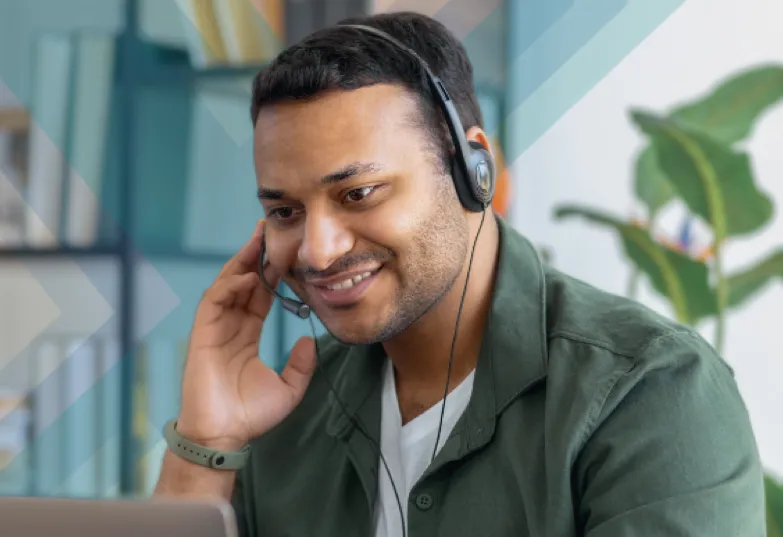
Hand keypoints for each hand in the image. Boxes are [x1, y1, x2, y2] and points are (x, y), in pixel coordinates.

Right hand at [176, 219, 316, 450]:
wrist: (224, 437)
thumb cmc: (250, 416)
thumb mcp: (288, 388)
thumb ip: (301, 364)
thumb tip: (308, 340)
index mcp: (246, 335)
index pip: (261, 295)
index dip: (273, 273)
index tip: (287, 251)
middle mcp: (230, 327)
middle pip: (243, 282)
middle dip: (256, 255)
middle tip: (271, 229)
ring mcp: (214, 329)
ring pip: (227, 285)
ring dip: (242, 262)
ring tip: (259, 240)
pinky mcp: (202, 335)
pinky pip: (214, 302)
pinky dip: (229, 286)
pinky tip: (247, 275)